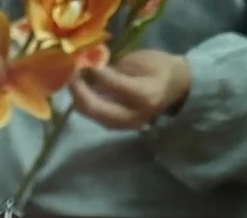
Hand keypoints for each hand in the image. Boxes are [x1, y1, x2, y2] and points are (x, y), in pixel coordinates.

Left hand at [70, 50, 190, 129]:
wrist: (176, 88)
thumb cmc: (159, 68)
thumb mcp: (140, 60)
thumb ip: (115, 67)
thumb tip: (89, 67)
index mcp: (145, 95)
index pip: (112, 85)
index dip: (94, 73)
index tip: (82, 61)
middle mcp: (134, 115)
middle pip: (97, 109)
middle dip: (79, 92)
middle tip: (71, 77)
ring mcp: (126, 126)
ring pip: (94, 116)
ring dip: (79, 101)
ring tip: (74, 84)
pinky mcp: (120, 128)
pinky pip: (97, 118)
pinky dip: (86, 106)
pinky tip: (81, 94)